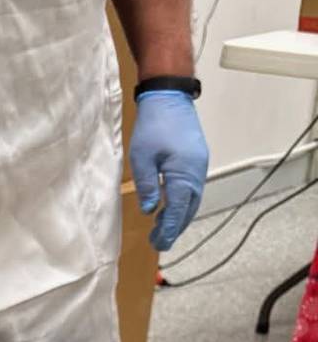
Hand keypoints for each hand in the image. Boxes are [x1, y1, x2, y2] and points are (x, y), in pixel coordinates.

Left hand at [130, 91, 208, 251]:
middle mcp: (196, 173)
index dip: (169, 230)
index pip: (178, 211)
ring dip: (179, 215)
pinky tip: (170, 206)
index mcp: (184, 174)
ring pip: (192, 199)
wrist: (170, 96)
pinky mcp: (196, 159)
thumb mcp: (142, 158)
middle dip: (175, 227)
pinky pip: (192, 188)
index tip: (159, 245)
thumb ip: (147, 186)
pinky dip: (182, 201)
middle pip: (189, 208)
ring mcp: (199, 165)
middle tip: (159, 242)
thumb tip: (150, 210)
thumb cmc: (154, 125)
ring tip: (162, 228)